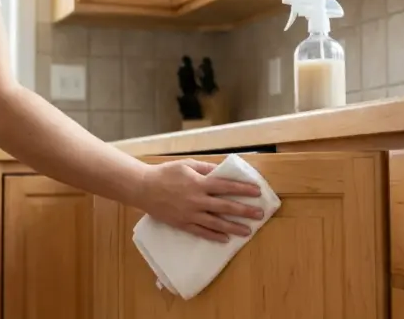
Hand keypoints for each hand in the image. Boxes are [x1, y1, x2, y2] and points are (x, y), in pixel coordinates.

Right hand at [135, 159, 264, 242]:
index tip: (257, 192)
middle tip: (260, 214)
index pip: (226, 187)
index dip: (243, 189)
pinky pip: (201, 232)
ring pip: (216, 223)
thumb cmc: (166, 173)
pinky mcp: (182, 224)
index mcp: (199, 183)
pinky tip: (225, 239)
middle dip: (244, 211)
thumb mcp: (187, 165)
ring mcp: (190, 214)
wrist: (143, 188)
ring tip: (247, 231)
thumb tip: (223, 172)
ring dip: (233, 227)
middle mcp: (197, 200)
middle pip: (225, 207)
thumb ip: (206, 168)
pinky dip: (214, 236)